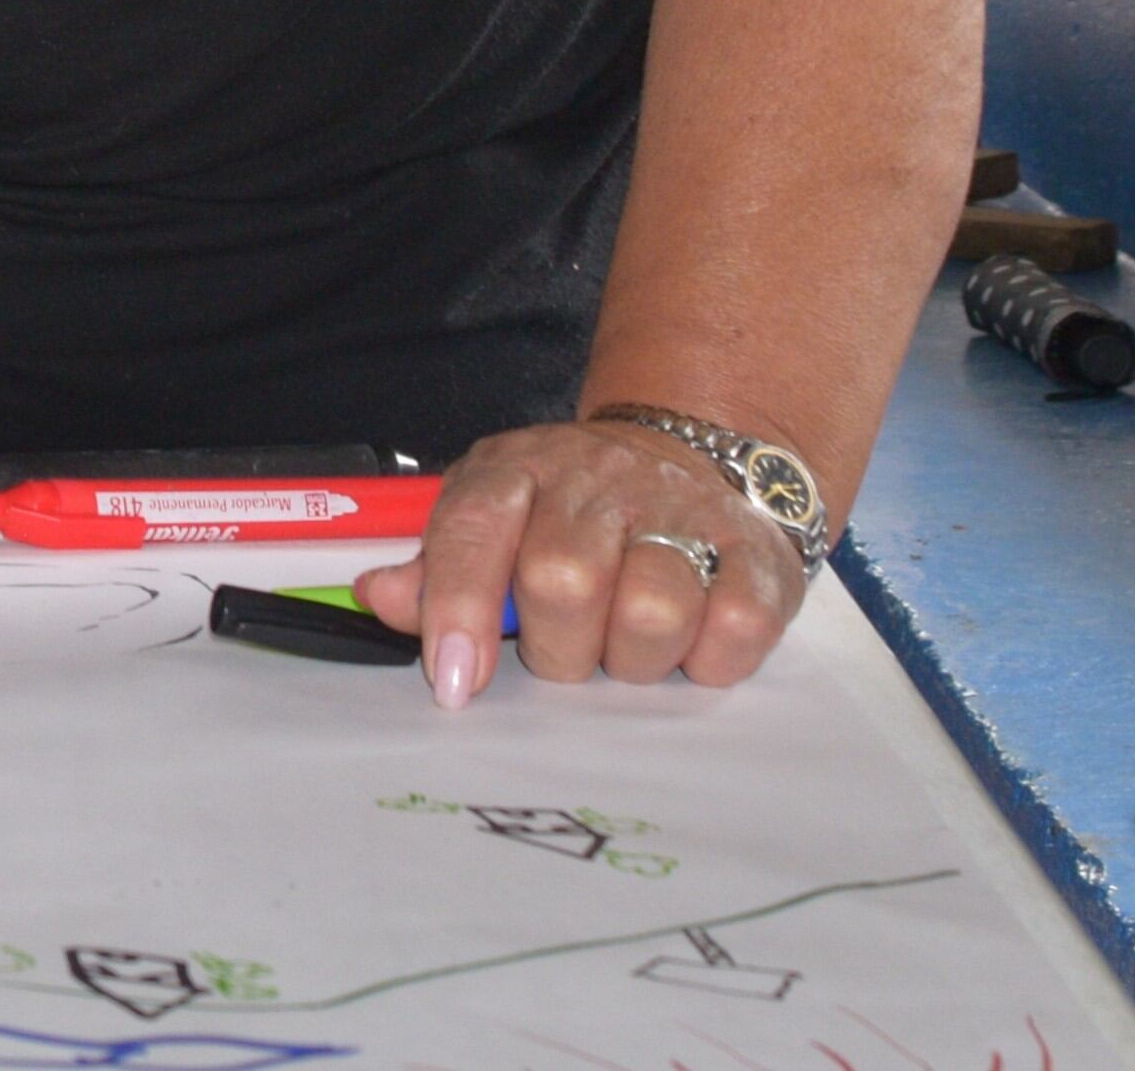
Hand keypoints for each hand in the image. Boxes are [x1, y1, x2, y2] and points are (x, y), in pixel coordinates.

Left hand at [355, 415, 811, 699]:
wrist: (685, 453)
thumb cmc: (565, 511)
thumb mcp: (491, 518)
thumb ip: (436, 567)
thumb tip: (377, 598)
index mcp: (517, 470)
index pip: (473, 529)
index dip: (459, 609)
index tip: (454, 682)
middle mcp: (598, 482)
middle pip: (562, 580)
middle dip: (556, 647)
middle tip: (564, 654)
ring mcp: (682, 512)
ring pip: (651, 609)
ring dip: (632, 657)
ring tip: (624, 646)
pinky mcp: (757, 552)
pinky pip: (737, 626)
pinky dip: (709, 659)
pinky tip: (689, 645)